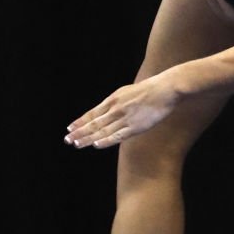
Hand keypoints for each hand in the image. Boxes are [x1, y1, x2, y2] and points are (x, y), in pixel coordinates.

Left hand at [65, 70, 181, 148]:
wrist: (165, 89)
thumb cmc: (149, 89)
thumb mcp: (127, 91)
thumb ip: (117, 101)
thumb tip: (107, 109)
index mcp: (113, 99)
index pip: (92, 113)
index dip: (80, 122)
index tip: (69, 128)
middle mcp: (116, 109)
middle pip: (93, 123)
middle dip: (79, 132)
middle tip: (67, 139)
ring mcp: (124, 118)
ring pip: (102, 130)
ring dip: (88, 138)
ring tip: (76, 144)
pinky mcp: (135, 126)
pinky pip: (117, 136)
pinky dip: (105, 140)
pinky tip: (96, 145)